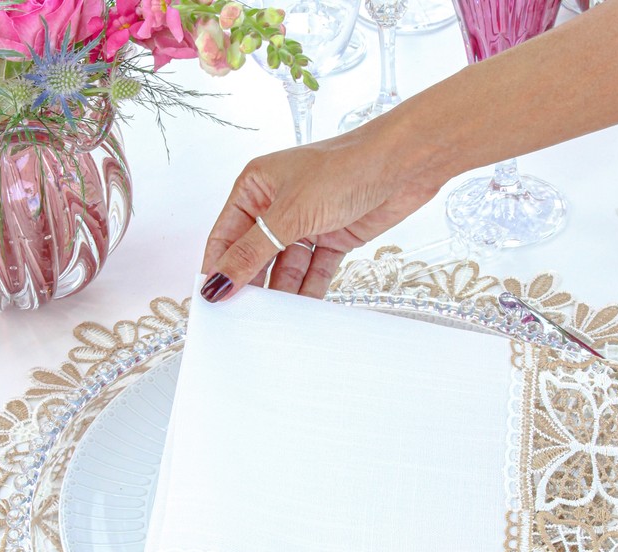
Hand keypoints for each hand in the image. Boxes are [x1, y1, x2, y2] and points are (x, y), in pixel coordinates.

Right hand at [199, 113, 449, 301]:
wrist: (405, 164)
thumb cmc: (346, 168)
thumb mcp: (289, 214)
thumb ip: (251, 253)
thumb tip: (217, 282)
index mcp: (255, 187)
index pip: (225, 237)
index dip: (217, 269)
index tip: (212, 303)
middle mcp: (277, 205)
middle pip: (253, 255)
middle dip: (250, 284)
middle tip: (242, 318)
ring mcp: (306, 223)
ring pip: (284, 267)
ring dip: (280, 292)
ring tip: (271, 320)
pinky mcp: (332, 237)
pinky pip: (313, 271)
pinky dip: (308, 290)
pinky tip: (301, 311)